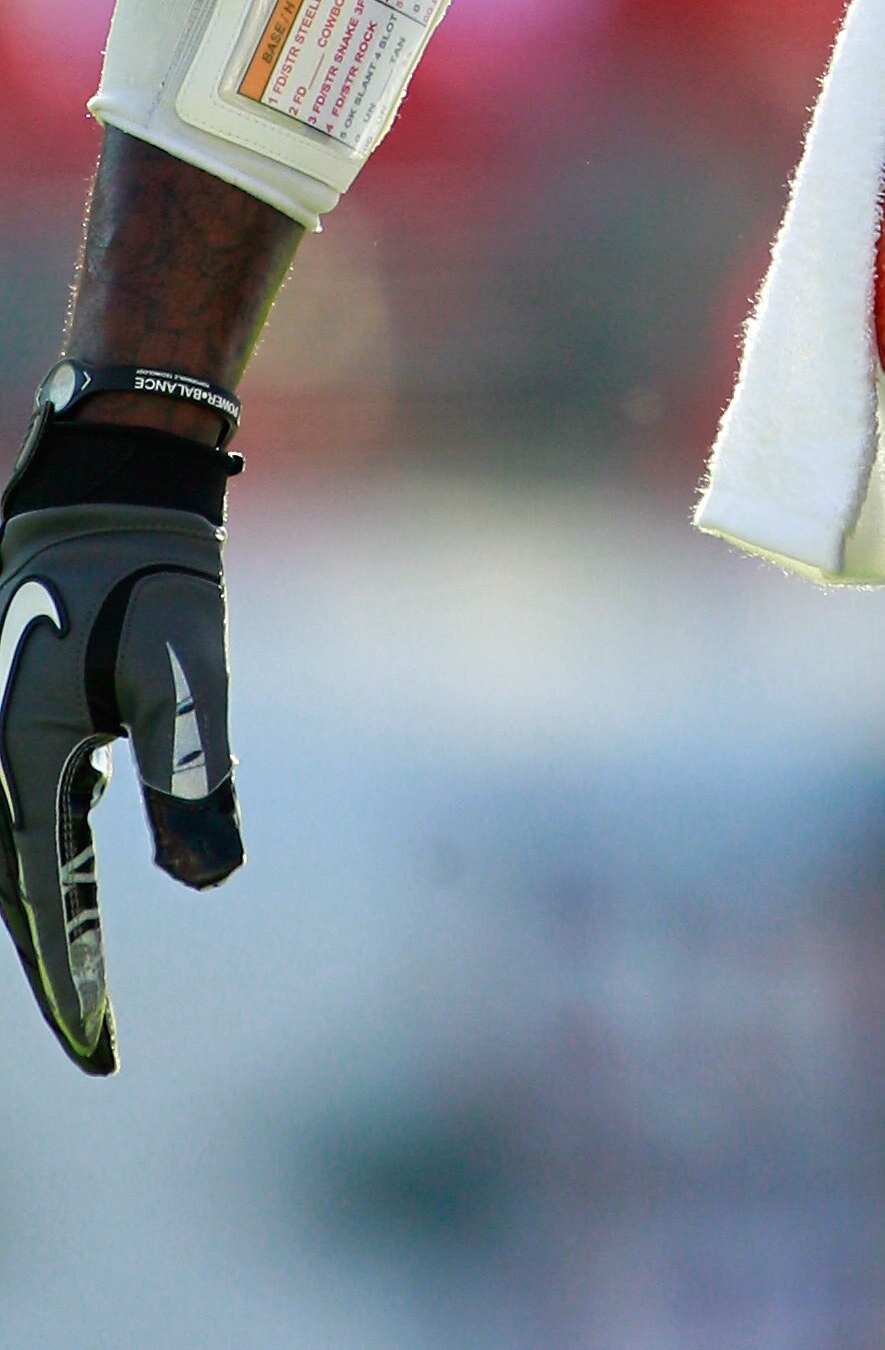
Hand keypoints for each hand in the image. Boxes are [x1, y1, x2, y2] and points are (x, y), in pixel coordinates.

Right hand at [0, 488, 241, 1072]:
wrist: (111, 492)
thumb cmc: (153, 578)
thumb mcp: (188, 675)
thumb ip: (193, 774)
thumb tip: (207, 878)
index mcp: (21, 761)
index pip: (48, 899)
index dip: (75, 979)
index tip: (100, 1049)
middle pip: (18, 892)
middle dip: (56, 967)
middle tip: (97, 1045)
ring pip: (13, 859)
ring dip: (44, 919)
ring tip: (82, 988)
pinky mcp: (17, 720)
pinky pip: (24, 815)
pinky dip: (42, 865)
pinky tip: (67, 892)